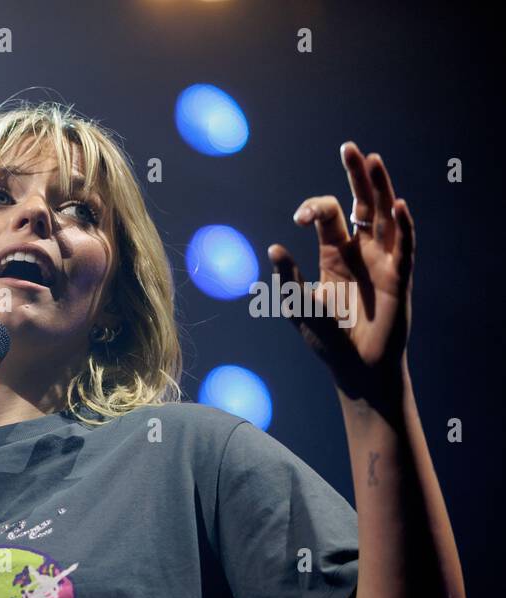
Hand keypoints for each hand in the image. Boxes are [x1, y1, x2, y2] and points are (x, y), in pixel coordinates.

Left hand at [268, 142, 413, 402]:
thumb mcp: (298, 307)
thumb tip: (273, 248)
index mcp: (334, 253)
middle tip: (349, 147)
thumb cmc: (328, 339)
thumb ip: (287, 279)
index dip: (315, 207)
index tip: (299, 217)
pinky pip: (405, 247)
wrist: (355, 368)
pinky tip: (398, 205)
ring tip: (374, 160)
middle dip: (356, 176)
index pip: (328, 215)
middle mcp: (361, 251)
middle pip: (362, 203)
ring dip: (381, 188)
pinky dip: (404, 226)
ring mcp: (383, 262)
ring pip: (386, 216)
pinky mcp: (400, 278)